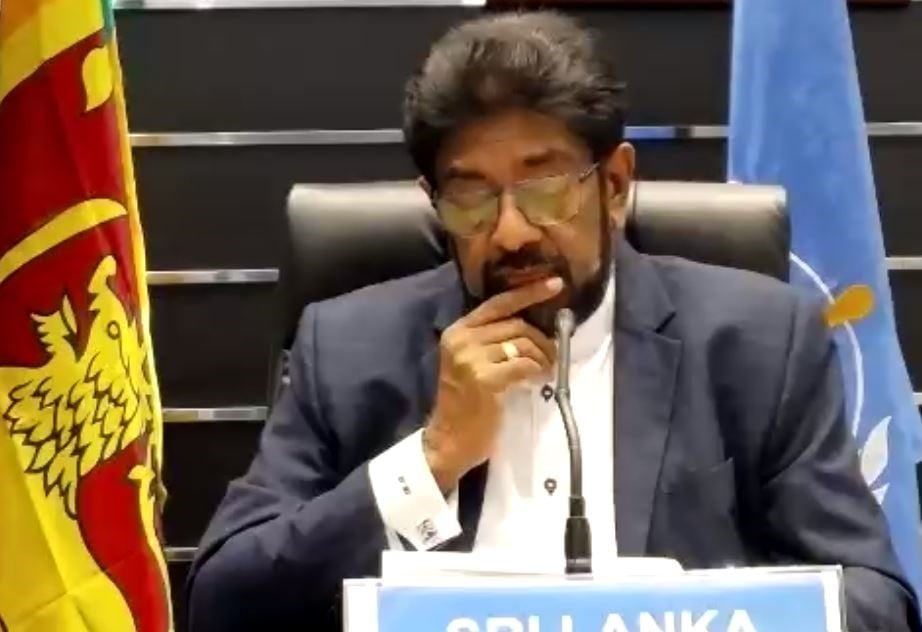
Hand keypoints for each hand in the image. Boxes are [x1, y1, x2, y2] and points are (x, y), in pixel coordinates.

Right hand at [423, 276, 562, 492]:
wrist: (450, 439)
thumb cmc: (466, 403)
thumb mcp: (472, 362)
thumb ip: (493, 341)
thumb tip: (536, 327)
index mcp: (458, 331)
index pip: (498, 303)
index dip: (529, 292)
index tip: (555, 283)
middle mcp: (461, 340)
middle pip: (517, 325)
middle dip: (542, 340)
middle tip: (553, 356)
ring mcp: (471, 359)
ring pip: (523, 344)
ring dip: (543, 358)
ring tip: (545, 371)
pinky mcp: (484, 379)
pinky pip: (525, 365)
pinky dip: (538, 372)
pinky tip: (538, 381)